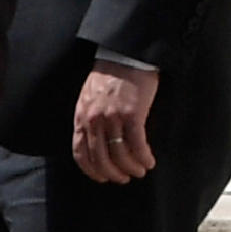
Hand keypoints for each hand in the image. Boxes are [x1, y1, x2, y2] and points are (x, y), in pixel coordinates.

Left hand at [72, 62, 157, 184]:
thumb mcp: (90, 96)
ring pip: (119, 155)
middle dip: (113, 174)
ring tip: (140, 171)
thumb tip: (96, 139)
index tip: (102, 178)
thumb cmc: (111, 73)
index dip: (91, 170)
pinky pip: (137, 145)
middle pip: (101, 159)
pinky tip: (149, 161)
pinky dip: (143, 157)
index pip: (80, 153)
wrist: (127, 52)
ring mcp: (112, 118)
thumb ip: (89, 117)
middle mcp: (94, 120)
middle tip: (124, 179)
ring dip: (131, 168)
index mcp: (81, 116)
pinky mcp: (132, 115)